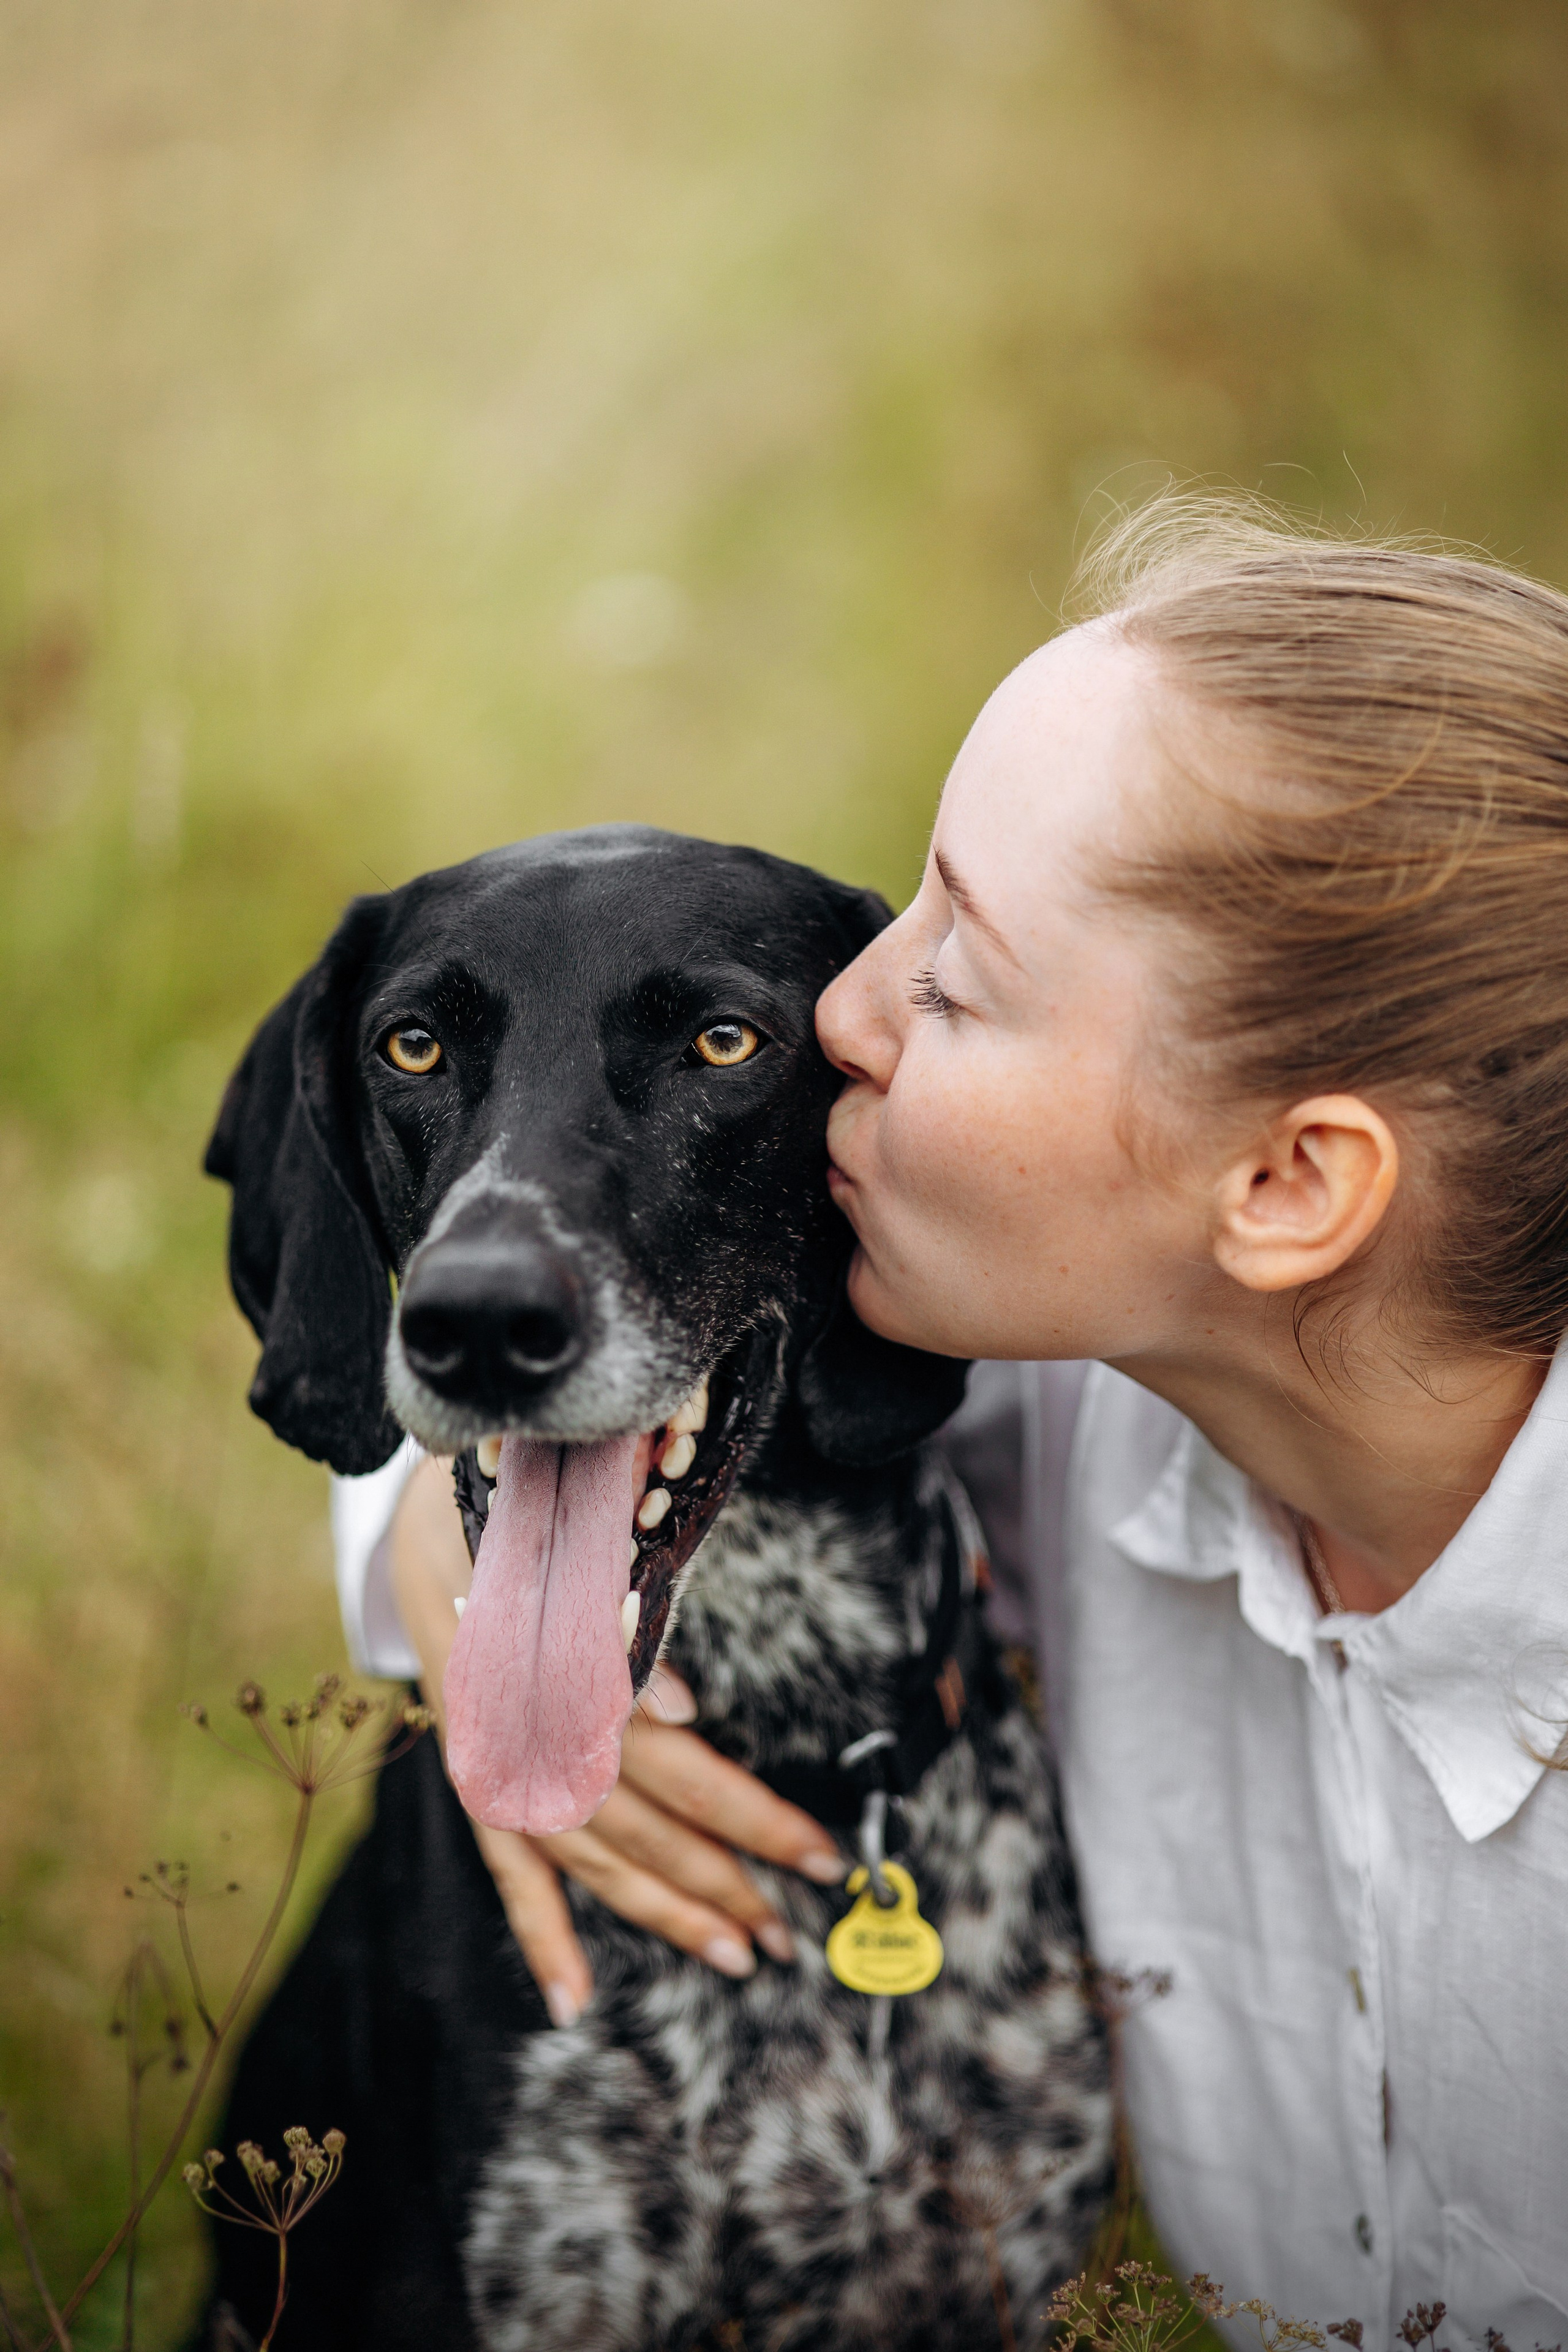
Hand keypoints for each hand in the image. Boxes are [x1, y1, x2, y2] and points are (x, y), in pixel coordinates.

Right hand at [388, 1455, 844, 2026]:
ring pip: (596, 1862)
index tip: (822, 1856)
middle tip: (794, 1935)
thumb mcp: (576, 1556)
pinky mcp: (478, 1783)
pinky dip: (543, 1935)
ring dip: (662, 1915)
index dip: (755, 1818)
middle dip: (727, 1884)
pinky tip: (572, 1999)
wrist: (428, 1520)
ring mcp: (504, 1773)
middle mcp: (538, 1745)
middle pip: (649, 1829)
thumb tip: (681, 1711)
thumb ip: (625, 1630)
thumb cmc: (529, 1529)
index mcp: (572, 1687)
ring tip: (731, 1957)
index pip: (685, 1770)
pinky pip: (512, 1873)